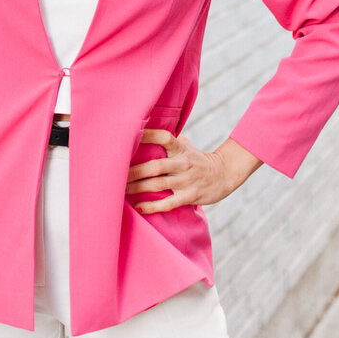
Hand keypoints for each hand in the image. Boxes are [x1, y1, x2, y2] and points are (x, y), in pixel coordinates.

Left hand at [126, 131, 261, 212]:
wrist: (225, 174)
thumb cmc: (198, 159)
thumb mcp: (186, 146)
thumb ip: (168, 140)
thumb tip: (144, 130)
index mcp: (180, 148)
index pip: (163, 137)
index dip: (147, 135)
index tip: (130, 135)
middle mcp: (182, 163)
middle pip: (154, 166)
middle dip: (133, 171)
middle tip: (114, 174)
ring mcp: (186, 181)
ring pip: (157, 184)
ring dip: (137, 188)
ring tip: (120, 191)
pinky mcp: (190, 196)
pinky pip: (168, 203)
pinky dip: (152, 206)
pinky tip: (139, 208)